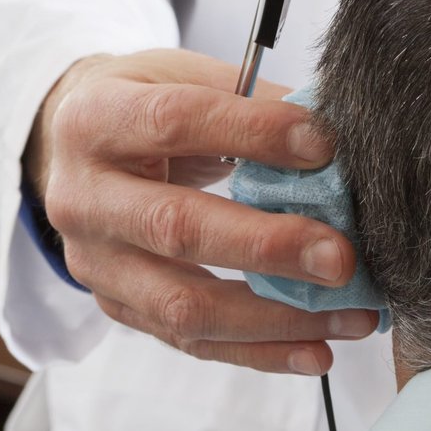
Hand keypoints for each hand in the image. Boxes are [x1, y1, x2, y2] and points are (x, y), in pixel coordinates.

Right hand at [27, 48, 377, 374]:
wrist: (80, 149)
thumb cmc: (150, 106)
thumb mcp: (189, 78)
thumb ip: (256, 100)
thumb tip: (339, 137)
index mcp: (96, 120)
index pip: (175, 122)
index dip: (252, 133)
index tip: (324, 145)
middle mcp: (82, 198)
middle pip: (177, 229)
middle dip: (268, 247)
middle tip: (341, 258)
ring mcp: (95, 263)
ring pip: (185, 305)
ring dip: (278, 317)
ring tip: (351, 315)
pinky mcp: (119, 307)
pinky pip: (193, 341)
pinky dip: (262, 352)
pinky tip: (317, 351)